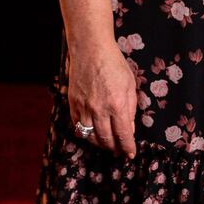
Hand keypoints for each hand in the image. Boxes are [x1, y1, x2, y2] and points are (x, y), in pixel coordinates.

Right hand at [68, 43, 137, 157]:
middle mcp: (99, 109)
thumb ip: (130, 109)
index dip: (127, 147)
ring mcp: (84, 107)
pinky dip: (86, 133)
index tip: (130, 154)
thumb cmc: (114, 65)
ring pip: (90, 137)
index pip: (123, 135)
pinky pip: (78, 126)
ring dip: (100, 144)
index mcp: (117, 104)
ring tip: (107, 144)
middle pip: (106, 139)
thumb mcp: (130, 85)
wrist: (91, 50)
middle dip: (114, 148)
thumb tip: (129, 129)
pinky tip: (93, 132)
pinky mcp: (73, 104)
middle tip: (119, 150)